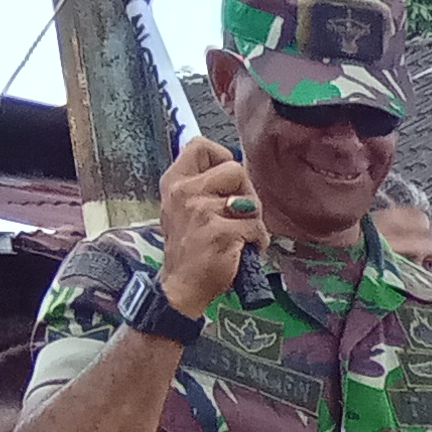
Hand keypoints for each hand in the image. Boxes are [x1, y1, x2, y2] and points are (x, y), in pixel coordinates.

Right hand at [156, 137, 264, 318]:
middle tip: (240, 214)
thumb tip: (234, 169)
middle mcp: (185, 192)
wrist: (182, 285)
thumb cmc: (189, 247)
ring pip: (250, 200)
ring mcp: (201, 211)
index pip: (200, 145)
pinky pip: (256, 227)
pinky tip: (244, 250)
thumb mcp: (183, 208)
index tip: (228, 180)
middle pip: (235, 169)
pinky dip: (257, 241)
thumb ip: (202, 186)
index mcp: (174, 182)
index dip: (222, 157)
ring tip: (240, 234)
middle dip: (246, 191)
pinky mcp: (220, 232)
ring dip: (253, 219)